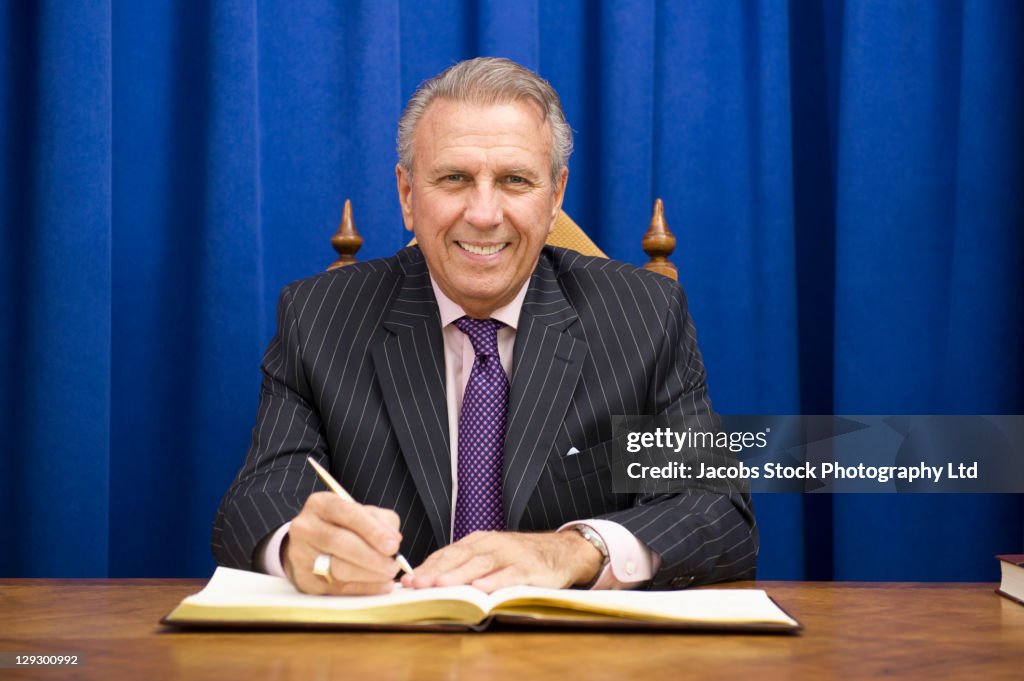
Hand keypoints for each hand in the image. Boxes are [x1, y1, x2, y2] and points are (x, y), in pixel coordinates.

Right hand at [283, 491, 402, 594]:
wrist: (309, 545)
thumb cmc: (342, 526)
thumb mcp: (360, 513)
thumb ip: (381, 521)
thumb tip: (393, 539)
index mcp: (321, 504)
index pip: (348, 514)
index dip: (373, 531)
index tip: (394, 545)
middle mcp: (306, 527)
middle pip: (340, 542)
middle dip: (372, 556)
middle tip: (393, 566)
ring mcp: (301, 555)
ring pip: (338, 568)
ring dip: (369, 575)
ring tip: (389, 575)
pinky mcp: (304, 579)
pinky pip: (337, 588)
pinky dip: (363, 588)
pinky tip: (380, 586)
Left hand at [401, 531, 603, 592]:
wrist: (560, 551)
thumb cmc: (519, 557)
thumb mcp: (490, 555)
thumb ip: (465, 566)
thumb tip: (430, 582)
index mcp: (479, 541)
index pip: (448, 553)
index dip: (428, 566)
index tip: (408, 581)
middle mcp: (493, 544)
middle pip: (460, 557)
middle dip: (437, 571)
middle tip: (418, 584)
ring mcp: (512, 555)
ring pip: (481, 564)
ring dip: (460, 575)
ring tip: (442, 584)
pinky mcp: (530, 568)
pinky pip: (510, 575)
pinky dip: (496, 581)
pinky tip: (482, 589)